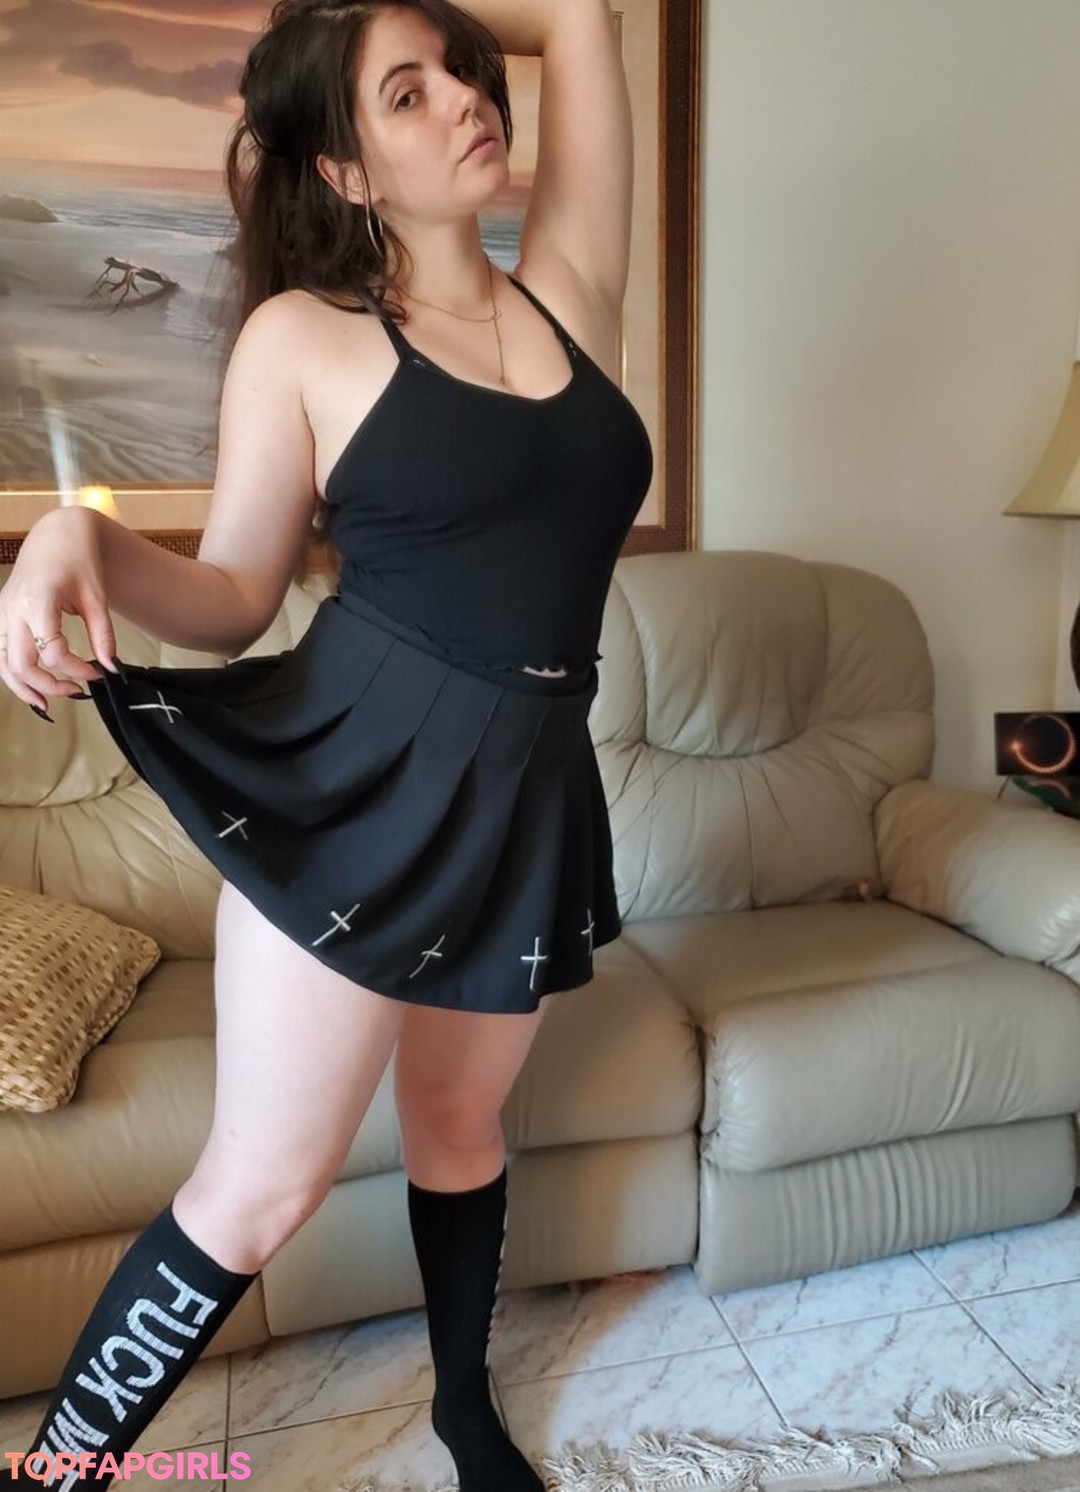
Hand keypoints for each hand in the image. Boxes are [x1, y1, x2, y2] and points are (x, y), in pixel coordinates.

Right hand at [0, 507, 119, 714]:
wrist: (57, 534)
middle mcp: (13, 607)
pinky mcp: (1, 613)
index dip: (76, 669)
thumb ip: (103, 634)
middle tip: (75, 693)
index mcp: (38, 600)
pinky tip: (31, 686)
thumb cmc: (78, 560)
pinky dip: (12, 672)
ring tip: (46, 704)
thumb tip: (111, 668)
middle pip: (21, 662)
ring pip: (1, 661)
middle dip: (48, 685)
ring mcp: (2, 610)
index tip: (97, 672)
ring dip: (22, 686)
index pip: (52, 651)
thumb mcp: (97, 596)